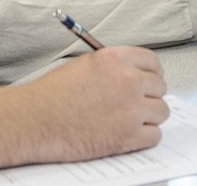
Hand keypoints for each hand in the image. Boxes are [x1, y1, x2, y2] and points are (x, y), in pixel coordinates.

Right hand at [23, 47, 168, 161]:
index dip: (151, 73)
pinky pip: (154, 136)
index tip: (149, 80)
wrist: (34, 121)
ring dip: (149, 117)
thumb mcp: (85, 64)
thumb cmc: (52, 95)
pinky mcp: (128, 137)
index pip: (153, 62)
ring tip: (131, 119)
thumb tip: (133, 72)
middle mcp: (128, 81)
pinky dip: (145, 137)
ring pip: (161, 112)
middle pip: (160, 87)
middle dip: (149, 95)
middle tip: (136, 102)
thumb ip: (114, 66)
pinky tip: (130, 134)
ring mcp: (131, 110)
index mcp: (117, 59)